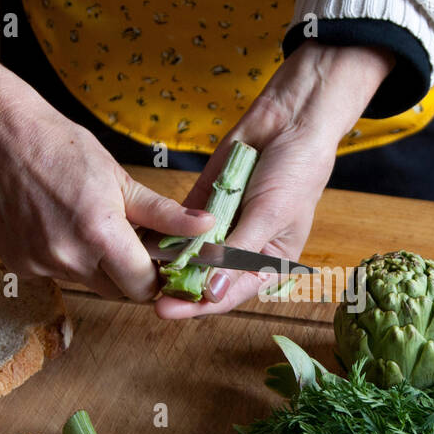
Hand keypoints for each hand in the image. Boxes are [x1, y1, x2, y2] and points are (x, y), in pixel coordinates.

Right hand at [0, 19, 211, 299]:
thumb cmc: (61, 148)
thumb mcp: (120, 178)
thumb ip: (164, 213)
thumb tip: (206, 227)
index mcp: (100, 235)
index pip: (143, 287)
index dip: (156, 277)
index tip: (160, 262)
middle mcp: (68, 258)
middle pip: (117, 290)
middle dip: (129, 273)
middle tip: (128, 240)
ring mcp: (40, 264)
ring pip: (86, 282)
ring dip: (96, 264)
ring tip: (87, 224)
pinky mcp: (19, 265)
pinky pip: (56, 274)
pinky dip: (64, 258)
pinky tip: (57, 226)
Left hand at [156, 41, 392, 318]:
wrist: (290, 122)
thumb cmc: (295, 174)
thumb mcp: (269, 216)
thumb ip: (237, 253)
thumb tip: (210, 291)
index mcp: (267, 263)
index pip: (229, 293)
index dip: (200, 305)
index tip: (168, 311)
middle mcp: (241, 251)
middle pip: (205, 279)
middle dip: (179, 288)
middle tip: (148, 297)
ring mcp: (221, 227)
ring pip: (190, 254)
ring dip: (167, 264)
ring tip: (139, 274)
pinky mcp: (204, 204)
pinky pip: (181, 225)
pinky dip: (164, 234)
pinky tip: (142, 243)